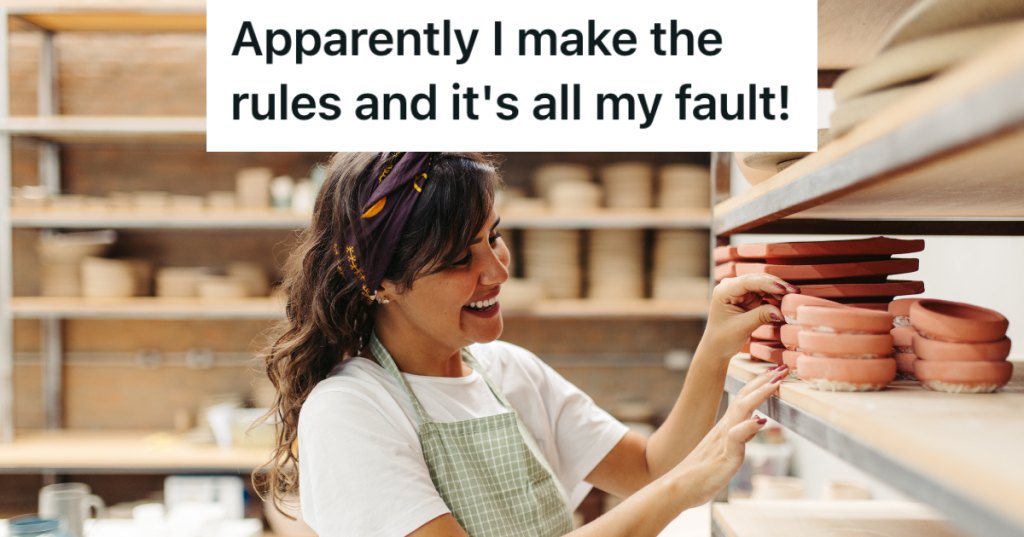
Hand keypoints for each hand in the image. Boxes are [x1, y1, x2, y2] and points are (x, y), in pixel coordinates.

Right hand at [670, 365, 789, 504]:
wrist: (678, 489)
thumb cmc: (700, 474)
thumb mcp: (723, 451)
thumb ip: (738, 436)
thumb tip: (754, 423)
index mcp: (724, 428)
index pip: (743, 398)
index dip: (759, 384)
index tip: (774, 371)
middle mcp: (724, 429)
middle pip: (744, 398)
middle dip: (763, 381)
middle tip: (781, 367)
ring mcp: (723, 442)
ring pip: (741, 412)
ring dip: (758, 395)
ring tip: (774, 383)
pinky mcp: (725, 458)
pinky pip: (735, 439)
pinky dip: (747, 427)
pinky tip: (759, 420)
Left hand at [700, 274, 799, 358]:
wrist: (717, 347)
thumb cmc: (723, 338)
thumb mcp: (742, 327)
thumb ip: (761, 316)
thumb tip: (781, 311)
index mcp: (724, 290)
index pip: (749, 281)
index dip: (768, 283)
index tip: (783, 288)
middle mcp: (732, 287)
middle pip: (758, 280)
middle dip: (776, 285)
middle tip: (795, 291)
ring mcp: (740, 291)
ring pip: (763, 285)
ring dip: (778, 290)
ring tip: (794, 296)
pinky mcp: (748, 298)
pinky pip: (765, 293)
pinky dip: (775, 296)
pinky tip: (786, 300)